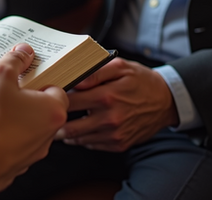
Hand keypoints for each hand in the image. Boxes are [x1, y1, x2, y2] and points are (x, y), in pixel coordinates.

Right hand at [0, 43, 68, 192]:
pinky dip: (1, 136)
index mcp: (52, 111)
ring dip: (11, 117)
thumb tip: (23, 53)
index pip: (55, 88)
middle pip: (40, 108)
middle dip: (22, 98)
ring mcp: (31, 153)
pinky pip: (11, 144)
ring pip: (26, 127)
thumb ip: (14, 62)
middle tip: (2, 89)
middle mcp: (47, 135)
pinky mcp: (14, 165)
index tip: (22, 75)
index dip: (38, 79)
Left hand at [54, 58, 178, 151]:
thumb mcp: (120, 67)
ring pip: (78, 139)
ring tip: (58, 122)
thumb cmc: (141, 81)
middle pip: (68, 127)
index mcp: (107, 96)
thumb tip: (74, 79)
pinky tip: (79, 128)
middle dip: (54, 121)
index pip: (68, 102)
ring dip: (65, 132)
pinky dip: (81, 138)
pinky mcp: (118, 145)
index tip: (46, 97)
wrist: (166, 101)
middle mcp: (109, 119)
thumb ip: (95, 71)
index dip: (53, 100)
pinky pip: (91, 145)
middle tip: (45, 115)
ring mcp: (114, 135)